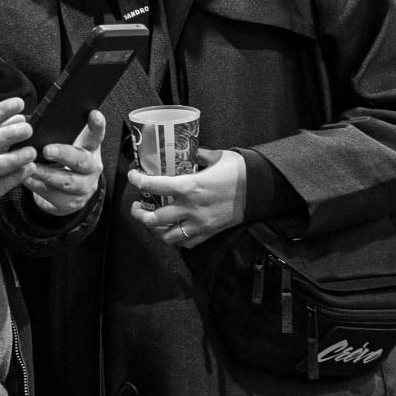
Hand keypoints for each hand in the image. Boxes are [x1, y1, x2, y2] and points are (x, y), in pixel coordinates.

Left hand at [24, 110, 105, 216]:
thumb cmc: (63, 161)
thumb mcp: (67, 145)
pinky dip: (37, 185)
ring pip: (66, 181)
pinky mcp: (70, 202)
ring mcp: (83, 187)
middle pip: (81, 160)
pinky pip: (52, 195)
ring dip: (46, 173)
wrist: (68, 193)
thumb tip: (30, 121)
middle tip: (47, 150)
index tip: (93, 113)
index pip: (96, 135)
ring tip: (30, 166)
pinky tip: (25, 178)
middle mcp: (92, 168)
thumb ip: (59, 133)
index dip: (97, 125)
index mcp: (91, 149)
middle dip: (64, 154)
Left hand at [128, 147, 246, 247]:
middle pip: (153, 219)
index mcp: (189, 186)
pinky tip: (172, 231)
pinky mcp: (209, 233)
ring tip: (151, 221)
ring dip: (154, 230)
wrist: (263, 189)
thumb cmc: (239, 170)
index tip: (133, 176)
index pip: (153, 186)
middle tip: (136, 206)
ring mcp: (199, 223)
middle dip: (139, 213)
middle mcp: (190, 208)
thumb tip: (187, 151)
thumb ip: (197, 155)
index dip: (137, 180)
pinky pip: (186, 244)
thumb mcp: (215, 156)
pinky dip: (175, 240)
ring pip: (166, 236)